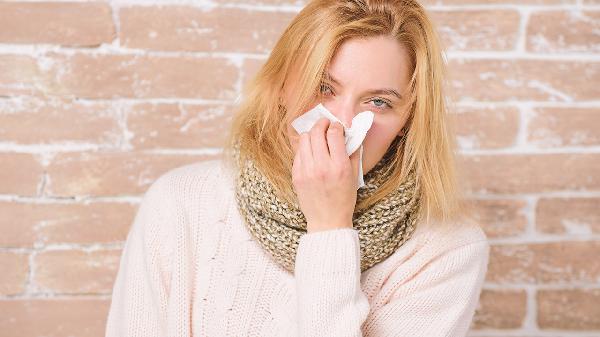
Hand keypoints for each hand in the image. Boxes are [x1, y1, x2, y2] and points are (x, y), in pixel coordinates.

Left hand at [291, 117, 360, 232]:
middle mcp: (321, 166)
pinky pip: (298, 153)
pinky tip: (311, 152)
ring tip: (317, 137)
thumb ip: (353, 152)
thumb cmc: (344, 199)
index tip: (337, 126)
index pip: (334, 133)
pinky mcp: (296, 175)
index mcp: (339, 166)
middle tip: (325, 124)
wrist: (327, 221)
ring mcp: (306, 171)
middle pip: (317, 132)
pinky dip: (305, 148)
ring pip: (304, 139)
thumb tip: (350, 133)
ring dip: (312, 134)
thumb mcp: (354, 175)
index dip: (336, 125)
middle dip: (322, 124)